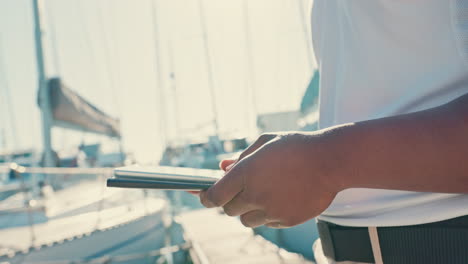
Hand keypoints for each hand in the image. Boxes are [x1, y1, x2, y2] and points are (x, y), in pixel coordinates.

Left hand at [200, 132, 341, 227]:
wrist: (330, 161)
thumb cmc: (296, 147)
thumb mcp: (265, 143)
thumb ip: (240, 158)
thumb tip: (223, 168)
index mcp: (245, 173)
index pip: (214, 196)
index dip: (205, 197)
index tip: (204, 195)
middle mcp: (255, 195)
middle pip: (229, 210)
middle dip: (231, 200)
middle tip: (242, 189)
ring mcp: (271, 210)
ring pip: (247, 220)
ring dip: (249, 210)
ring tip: (264, 193)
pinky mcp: (286, 220)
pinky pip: (267, 223)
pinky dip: (268, 214)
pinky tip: (281, 198)